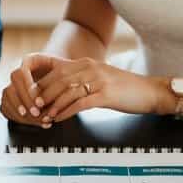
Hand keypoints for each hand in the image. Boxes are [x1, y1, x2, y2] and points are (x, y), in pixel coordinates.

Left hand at [1, 53, 170, 125]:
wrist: (149, 92)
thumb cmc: (124, 89)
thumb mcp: (100, 79)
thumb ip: (82, 81)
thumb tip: (61, 92)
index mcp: (87, 63)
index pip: (57, 71)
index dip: (43, 84)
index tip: (33, 96)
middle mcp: (91, 68)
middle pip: (59, 81)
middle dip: (43, 95)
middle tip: (33, 108)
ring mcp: (99, 80)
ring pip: (67, 92)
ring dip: (52, 106)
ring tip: (44, 116)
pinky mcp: (106, 94)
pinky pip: (80, 104)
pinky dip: (66, 112)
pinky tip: (58, 119)